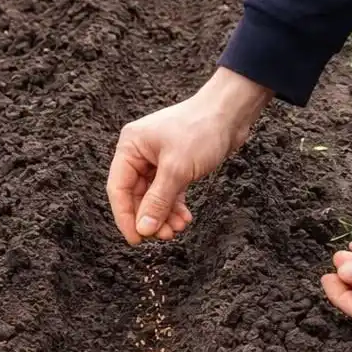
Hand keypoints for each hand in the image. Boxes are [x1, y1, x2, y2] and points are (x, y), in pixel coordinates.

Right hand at [106, 67, 272, 244]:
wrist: (232, 112)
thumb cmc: (201, 129)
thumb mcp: (177, 168)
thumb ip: (158, 200)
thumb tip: (143, 229)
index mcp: (131, 147)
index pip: (119, 188)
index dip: (125, 217)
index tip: (137, 240)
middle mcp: (141, 152)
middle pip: (136, 195)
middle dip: (150, 217)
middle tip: (164, 236)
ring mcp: (158, 158)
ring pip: (154, 195)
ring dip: (164, 214)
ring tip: (178, 229)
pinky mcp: (177, 163)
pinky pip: (169, 191)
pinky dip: (175, 206)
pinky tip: (184, 218)